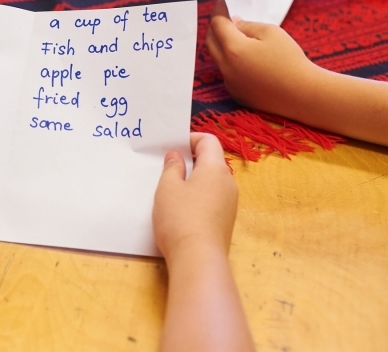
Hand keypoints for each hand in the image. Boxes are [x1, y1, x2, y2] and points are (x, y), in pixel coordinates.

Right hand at [153, 133, 237, 261]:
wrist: (198, 259)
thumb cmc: (180, 218)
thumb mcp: (167, 187)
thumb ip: (172, 167)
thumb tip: (177, 156)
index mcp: (216, 169)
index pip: (209, 141)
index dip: (190, 138)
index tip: (172, 147)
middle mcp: (228, 183)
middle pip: (212, 161)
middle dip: (190, 160)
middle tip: (167, 167)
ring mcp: (230, 203)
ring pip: (212, 181)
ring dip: (193, 179)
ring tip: (171, 190)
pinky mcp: (226, 220)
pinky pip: (213, 198)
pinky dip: (198, 195)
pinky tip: (181, 209)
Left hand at [205, 0, 319, 117]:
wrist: (302, 93)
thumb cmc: (289, 59)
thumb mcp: (270, 32)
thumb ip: (247, 25)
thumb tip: (233, 23)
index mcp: (233, 49)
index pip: (217, 24)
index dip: (219, 10)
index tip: (223, 2)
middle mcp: (225, 67)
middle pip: (210, 41)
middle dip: (216, 27)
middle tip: (226, 17)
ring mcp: (229, 82)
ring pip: (218, 58)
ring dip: (223, 45)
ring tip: (236, 36)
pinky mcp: (236, 93)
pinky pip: (228, 73)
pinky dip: (232, 62)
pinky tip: (247, 59)